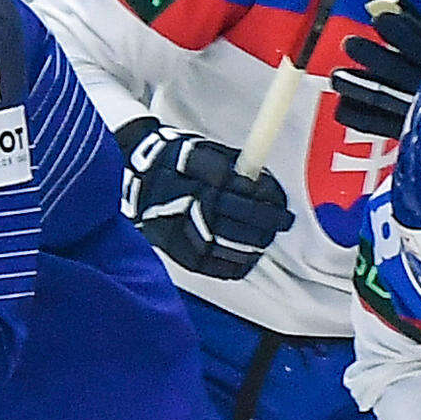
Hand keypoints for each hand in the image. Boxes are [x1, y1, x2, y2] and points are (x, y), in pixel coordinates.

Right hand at [119, 116, 293, 279]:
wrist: (136, 182)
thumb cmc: (174, 163)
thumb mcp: (198, 151)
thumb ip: (230, 165)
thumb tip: (260, 181)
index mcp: (193, 178)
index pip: (239, 191)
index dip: (264, 195)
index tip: (279, 199)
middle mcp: (188, 206)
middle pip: (239, 218)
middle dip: (268, 220)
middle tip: (284, 220)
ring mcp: (185, 235)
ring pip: (233, 245)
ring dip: (258, 242)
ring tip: (268, 236)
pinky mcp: (184, 257)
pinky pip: (219, 268)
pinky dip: (239, 264)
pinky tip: (251, 256)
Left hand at [328, 0, 420, 138]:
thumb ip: (416, 22)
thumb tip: (381, 0)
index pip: (412, 38)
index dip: (392, 27)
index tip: (382, 21)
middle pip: (390, 67)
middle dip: (366, 53)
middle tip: (350, 44)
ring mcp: (417, 109)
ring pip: (379, 95)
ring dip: (353, 84)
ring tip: (338, 76)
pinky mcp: (407, 131)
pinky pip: (374, 123)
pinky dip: (354, 113)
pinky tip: (344, 103)